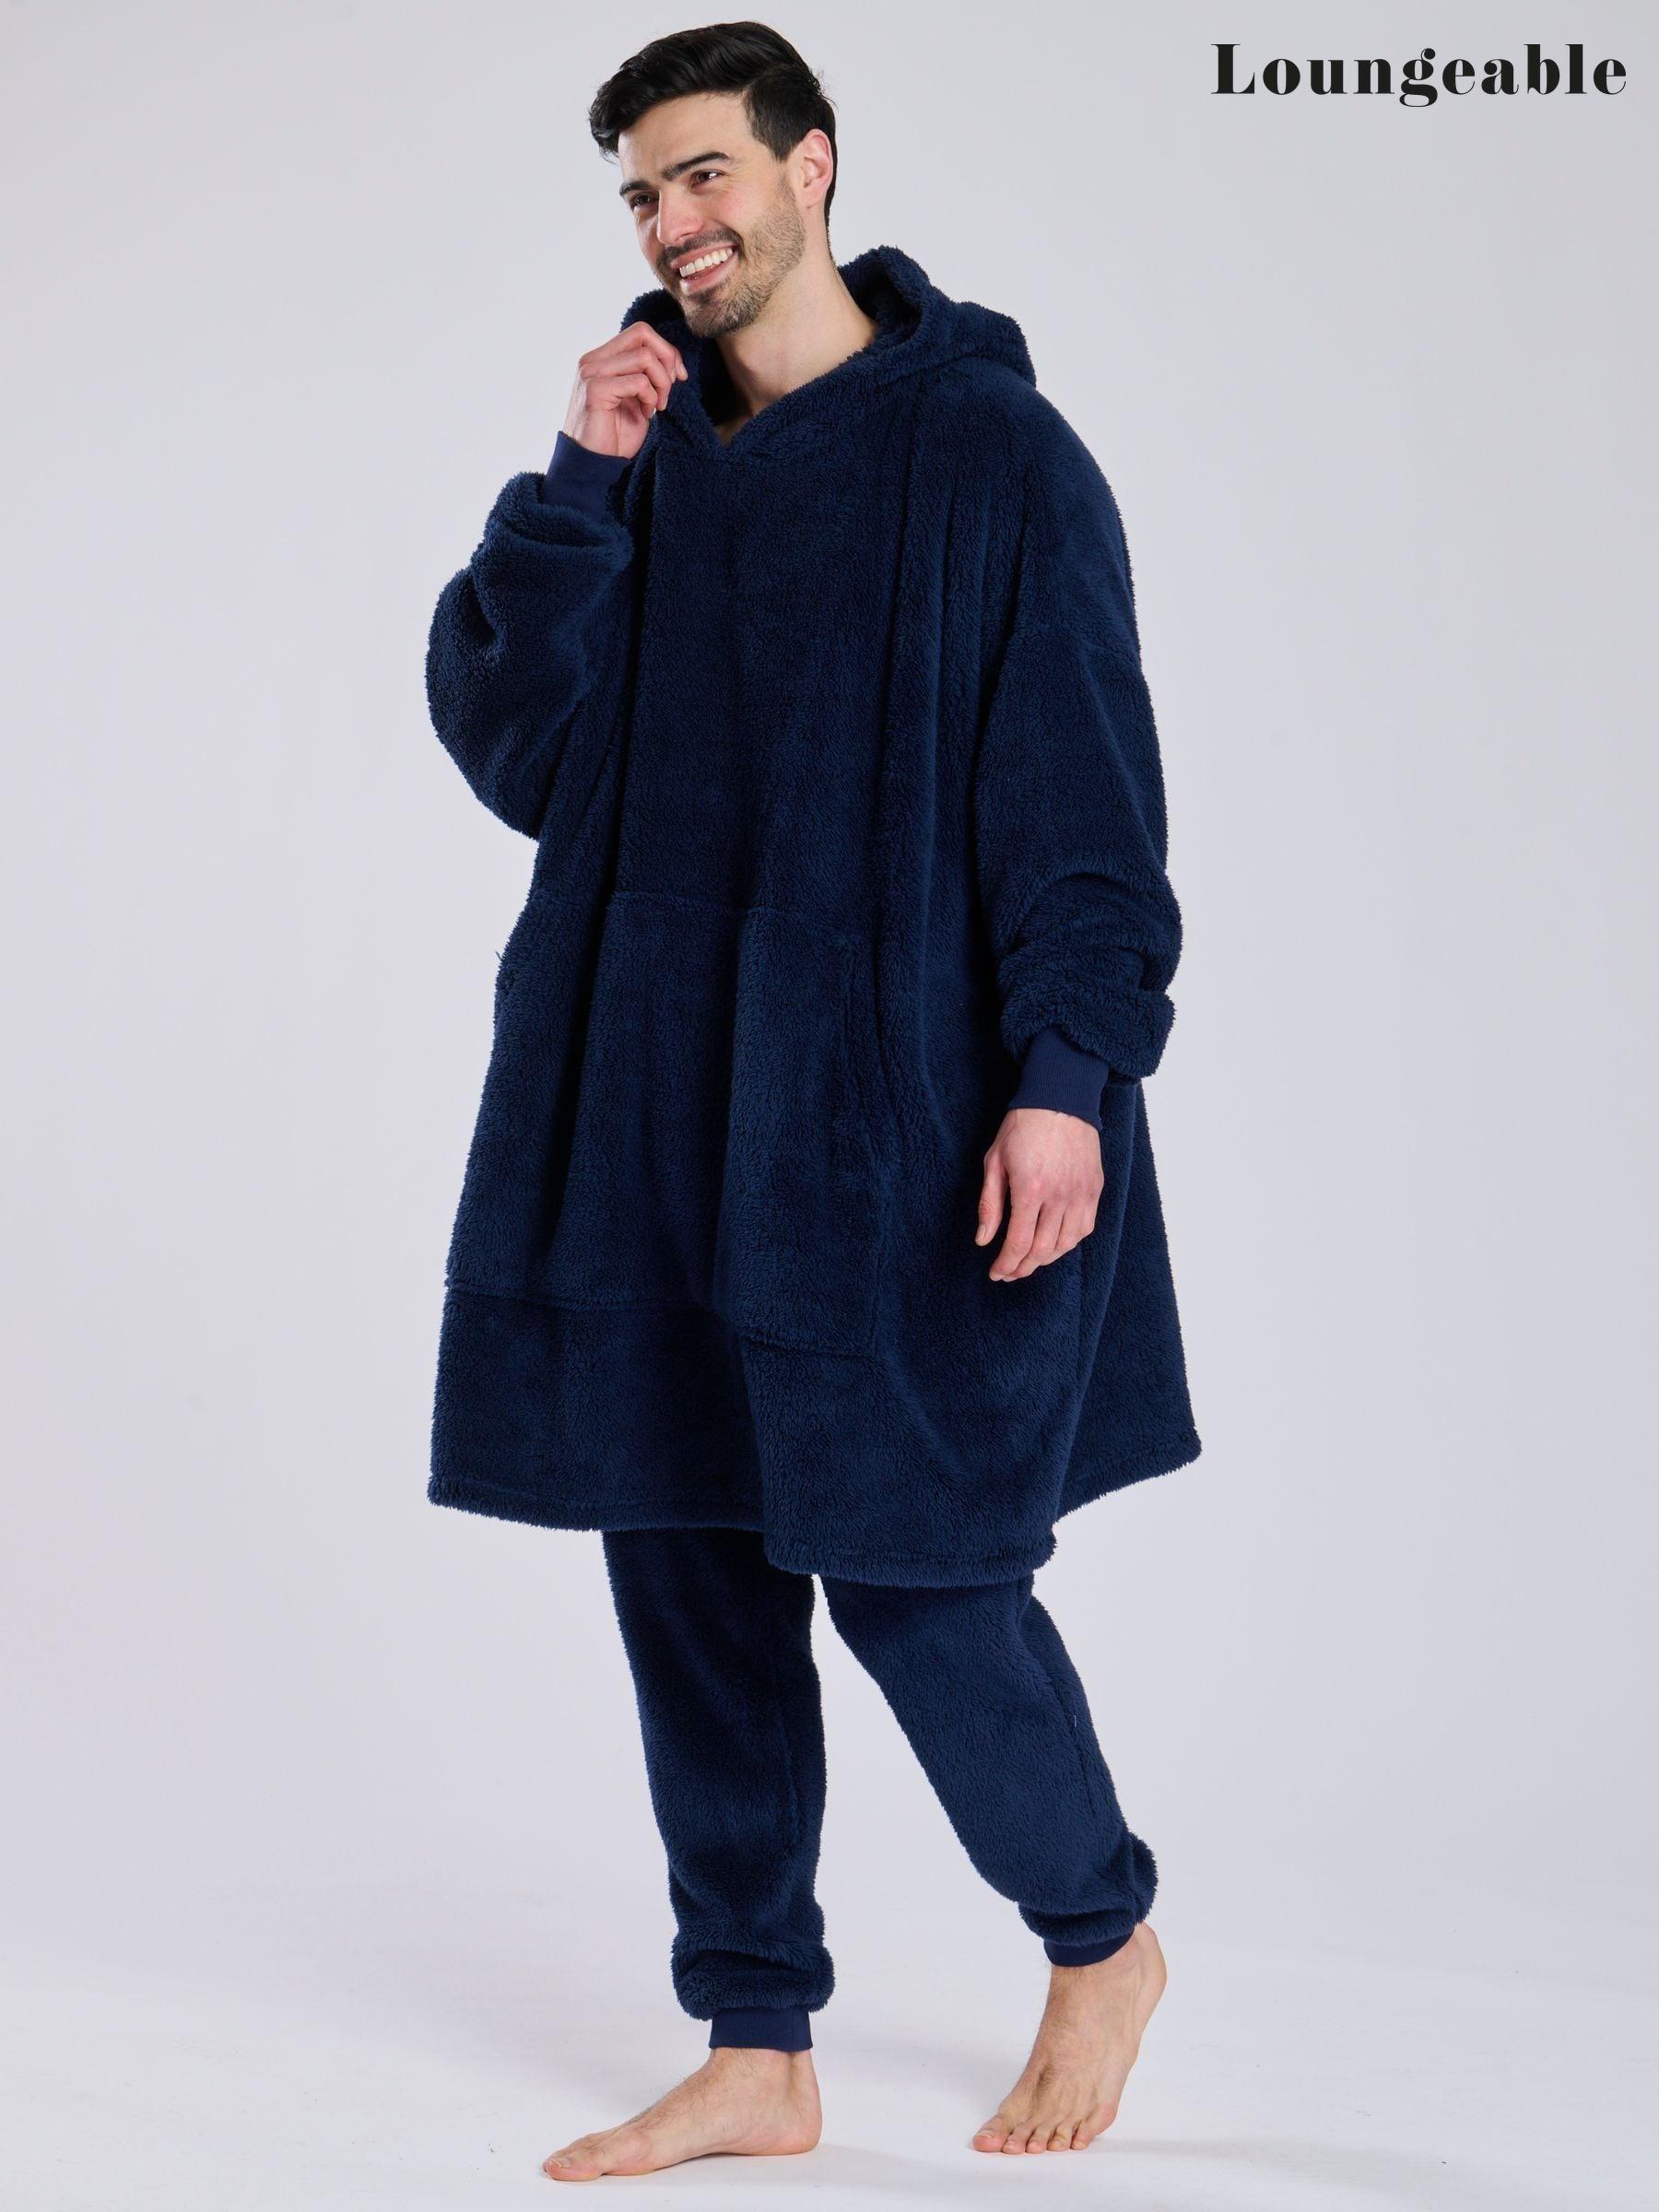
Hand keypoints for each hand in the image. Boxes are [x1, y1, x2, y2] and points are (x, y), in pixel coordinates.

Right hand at [563, 321, 687, 459]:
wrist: (594, 464)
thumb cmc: (615, 435)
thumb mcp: (637, 398)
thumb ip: (646, 374)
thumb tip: (673, 359)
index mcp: (601, 358)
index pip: (640, 332)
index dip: (666, 350)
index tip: (678, 377)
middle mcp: (593, 360)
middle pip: (643, 333)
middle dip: (667, 360)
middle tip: (668, 391)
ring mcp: (591, 372)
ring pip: (645, 357)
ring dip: (662, 383)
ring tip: (656, 406)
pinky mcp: (595, 389)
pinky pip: (639, 381)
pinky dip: (650, 397)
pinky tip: (646, 414)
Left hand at [975, 1108, 1103, 1280]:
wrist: (1059, 1099)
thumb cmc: (1021, 1127)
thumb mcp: (994, 1161)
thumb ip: (989, 1204)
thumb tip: (984, 1240)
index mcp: (1030, 1189)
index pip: (1019, 1243)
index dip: (1006, 1264)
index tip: (996, 1273)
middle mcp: (1059, 1196)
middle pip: (1043, 1250)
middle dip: (1023, 1267)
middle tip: (1010, 1272)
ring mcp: (1081, 1193)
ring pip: (1066, 1244)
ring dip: (1046, 1259)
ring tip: (1029, 1261)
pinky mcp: (1094, 1188)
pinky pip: (1085, 1227)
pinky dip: (1069, 1242)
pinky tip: (1054, 1244)